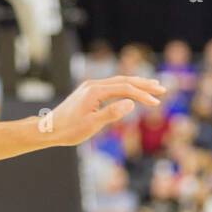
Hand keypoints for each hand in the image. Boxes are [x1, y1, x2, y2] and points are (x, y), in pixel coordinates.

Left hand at [46, 76, 165, 145]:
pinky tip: (133, 92)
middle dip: (144, 84)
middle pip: (124, 80)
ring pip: (118, 82)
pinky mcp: (89, 92)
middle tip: (161, 88)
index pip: (125, 89)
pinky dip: (125, 88)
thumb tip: (132, 103)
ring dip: (136, 84)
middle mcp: (93, 85)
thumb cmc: (69, 130)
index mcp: (95, 91)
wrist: (49, 130)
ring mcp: (90, 87)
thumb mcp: (92, 125)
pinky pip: (111, 86)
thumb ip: (112, 113)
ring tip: (152, 86)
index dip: (142, 95)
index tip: (156, 102)